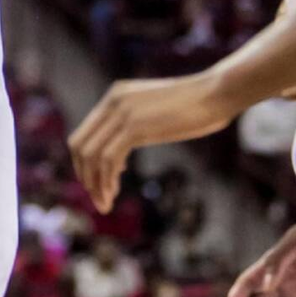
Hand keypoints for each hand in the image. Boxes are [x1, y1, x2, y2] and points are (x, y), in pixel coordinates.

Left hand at [69, 71, 230, 211]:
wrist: (216, 92)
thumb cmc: (195, 104)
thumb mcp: (156, 110)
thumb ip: (137, 122)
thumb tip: (126, 144)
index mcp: (115, 95)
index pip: (85, 134)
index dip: (86, 163)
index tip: (101, 183)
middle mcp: (113, 101)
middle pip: (79, 145)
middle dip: (85, 176)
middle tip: (98, 198)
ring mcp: (121, 113)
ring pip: (91, 155)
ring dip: (95, 184)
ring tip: (106, 203)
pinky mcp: (134, 127)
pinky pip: (108, 159)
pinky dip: (106, 180)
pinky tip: (114, 192)